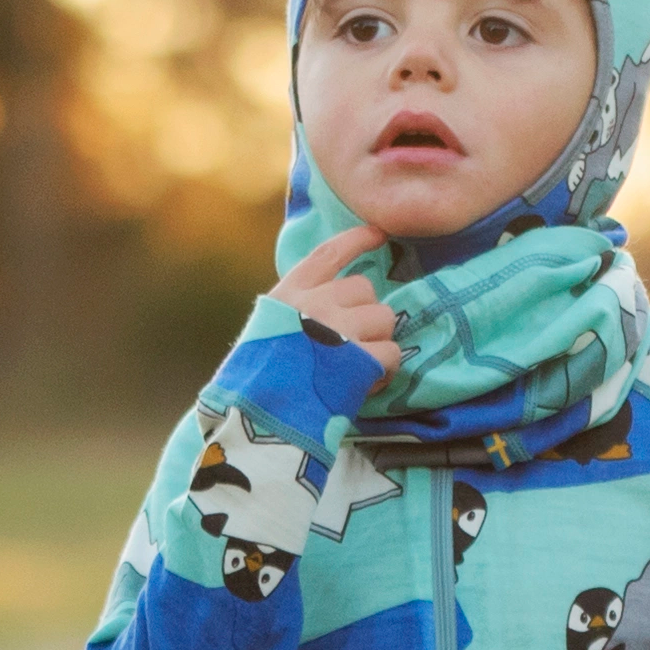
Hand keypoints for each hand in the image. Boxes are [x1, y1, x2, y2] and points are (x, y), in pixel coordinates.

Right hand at [269, 222, 400, 386]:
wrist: (259, 415)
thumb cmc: (257, 380)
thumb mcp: (267, 330)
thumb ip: (297, 312)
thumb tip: (333, 304)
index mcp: (288, 295)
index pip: (328, 254)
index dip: (356, 240)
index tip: (378, 233)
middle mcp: (315, 304)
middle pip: (365, 289)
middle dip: (365, 313)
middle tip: (352, 343)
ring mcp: (340, 329)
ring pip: (384, 318)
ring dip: (379, 341)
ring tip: (358, 365)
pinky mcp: (361, 358)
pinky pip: (392, 353)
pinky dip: (385, 371)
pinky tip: (366, 385)